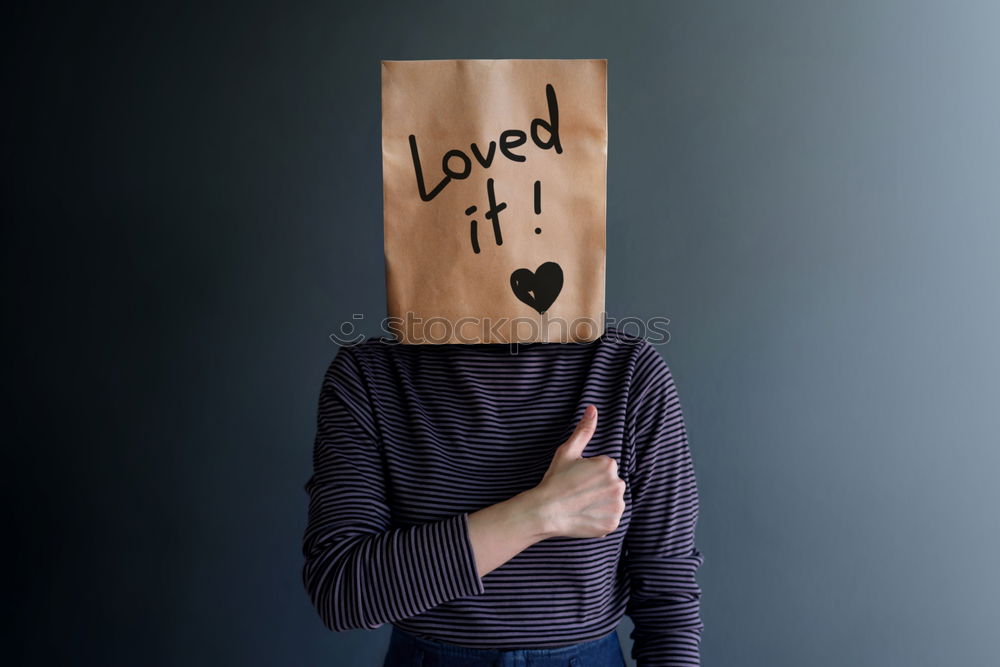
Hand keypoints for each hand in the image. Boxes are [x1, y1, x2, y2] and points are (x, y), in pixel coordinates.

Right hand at [531, 405, 626, 538]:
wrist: (545, 511)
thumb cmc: (555, 480)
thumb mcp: (568, 451)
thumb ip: (584, 430)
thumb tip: (593, 408)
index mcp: (609, 465)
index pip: (606, 468)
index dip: (590, 474)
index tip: (577, 480)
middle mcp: (618, 484)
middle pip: (611, 484)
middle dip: (598, 488)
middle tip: (578, 493)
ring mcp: (616, 506)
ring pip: (612, 501)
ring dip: (601, 503)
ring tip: (581, 504)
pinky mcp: (613, 523)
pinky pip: (611, 518)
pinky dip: (600, 518)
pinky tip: (585, 515)